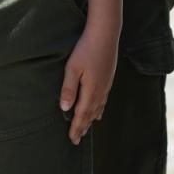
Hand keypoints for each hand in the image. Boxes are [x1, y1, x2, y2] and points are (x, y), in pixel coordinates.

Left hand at [60, 22, 118, 144]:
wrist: (106, 33)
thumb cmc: (86, 49)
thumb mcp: (72, 68)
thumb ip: (68, 89)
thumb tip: (64, 109)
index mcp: (91, 91)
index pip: (82, 115)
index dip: (76, 128)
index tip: (72, 139)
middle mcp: (100, 91)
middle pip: (91, 114)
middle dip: (83, 127)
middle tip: (77, 140)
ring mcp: (106, 85)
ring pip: (98, 108)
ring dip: (91, 120)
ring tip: (86, 129)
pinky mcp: (108, 78)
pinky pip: (103, 100)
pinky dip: (99, 109)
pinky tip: (99, 111)